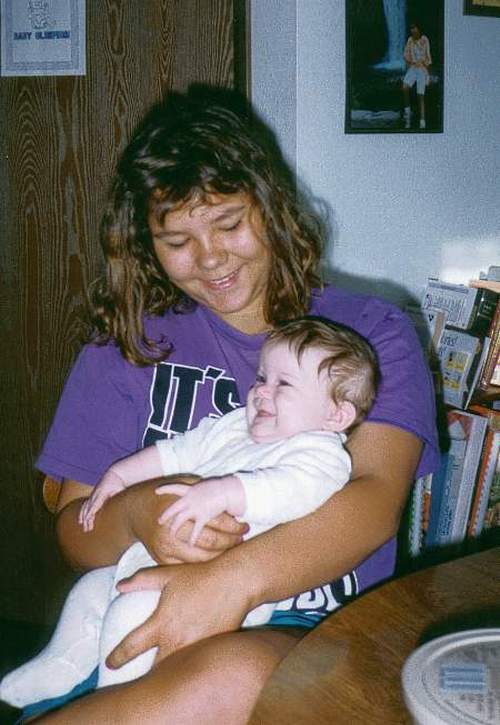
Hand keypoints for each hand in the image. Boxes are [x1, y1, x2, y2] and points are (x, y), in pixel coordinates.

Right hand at [78, 470, 126, 531]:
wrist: (112, 475)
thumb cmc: (118, 484)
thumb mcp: (120, 489)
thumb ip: (119, 496)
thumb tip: (123, 504)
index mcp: (102, 493)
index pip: (95, 504)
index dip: (91, 512)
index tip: (88, 519)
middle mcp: (95, 494)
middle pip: (89, 508)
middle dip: (87, 518)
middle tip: (87, 529)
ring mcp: (92, 495)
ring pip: (85, 507)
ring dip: (83, 516)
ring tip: (82, 525)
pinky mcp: (92, 496)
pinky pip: (85, 505)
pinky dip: (82, 512)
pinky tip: (81, 519)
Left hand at [106, 558, 249, 668]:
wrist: (235, 583)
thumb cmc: (199, 577)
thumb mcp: (167, 574)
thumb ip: (141, 580)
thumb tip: (119, 586)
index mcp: (162, 623)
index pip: (132, 647)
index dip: (117, 657)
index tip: (110, 664)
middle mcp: (177, 640)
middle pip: (153, 669)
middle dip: (144, 674)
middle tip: (135, 675)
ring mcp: (195, 648)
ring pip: (174, 670)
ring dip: (164, 671)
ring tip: (157, 672)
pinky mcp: (210, 650)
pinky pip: (193, 663)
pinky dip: (185, 665)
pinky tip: (183, 664)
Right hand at [126, 477, 247, 564]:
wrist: (131, 513)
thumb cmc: (159, 496)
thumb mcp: (179, 484)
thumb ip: (199, 485)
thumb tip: (222, 489)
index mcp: (181, 510)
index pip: (215, 520)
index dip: (233, 524)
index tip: (245, 525)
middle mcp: (173, 532)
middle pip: (211, 541)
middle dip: (231, 541)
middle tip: (242, 539)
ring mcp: (167, 549)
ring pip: (202, 558)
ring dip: (221, 555)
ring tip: (233, 549)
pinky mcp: (163, 560)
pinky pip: (189, 566)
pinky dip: (205, 563)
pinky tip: (216, 558)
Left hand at [156, 478, 237, 545]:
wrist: (227, 490)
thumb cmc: (219, 488)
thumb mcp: (206, 487)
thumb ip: (200, 491)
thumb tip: (200, 492)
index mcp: (190, 490)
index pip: (175, 487)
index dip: (165, 488)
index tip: (156, 491)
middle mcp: (190, 499)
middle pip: (173, 508)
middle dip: (166, 515)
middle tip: (159, 521)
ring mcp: (195, 507)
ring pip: (179, 519)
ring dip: (174, 528)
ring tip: (171, 534)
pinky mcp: (203, 516)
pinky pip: (196, 529)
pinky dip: (193, 537)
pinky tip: (190, 544)